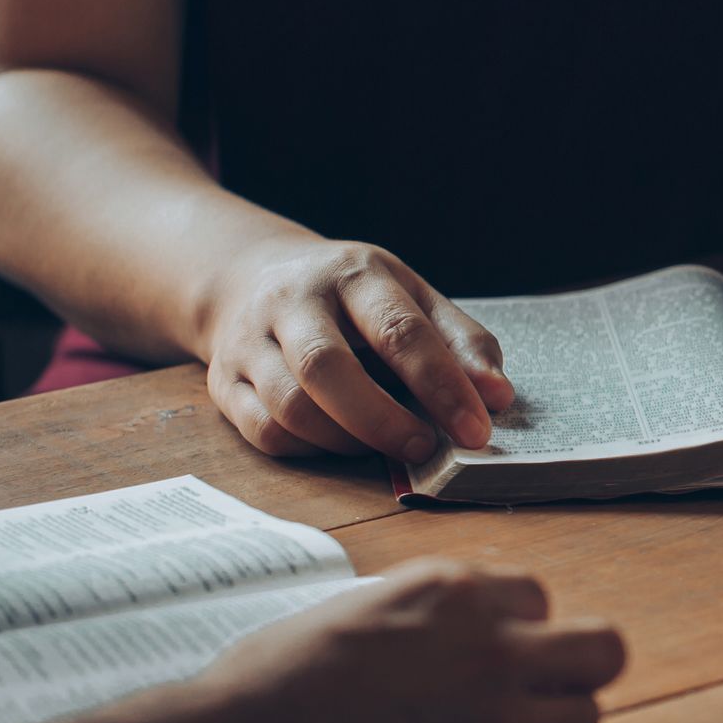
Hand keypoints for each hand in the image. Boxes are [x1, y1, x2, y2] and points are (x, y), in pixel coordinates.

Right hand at [199, 558, 625, 722]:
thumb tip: (463, 615)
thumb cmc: (277, 679)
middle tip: (545, 683)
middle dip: (579, 662)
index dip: (517, 623)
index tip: (491, 645)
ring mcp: (499, 719)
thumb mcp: (360, 602)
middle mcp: (492, 648)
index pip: (538, 596)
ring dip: (558, 722)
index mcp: (454, 591)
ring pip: (588, 714)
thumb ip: (429, 605)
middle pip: (602, 646)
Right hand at [201, 235, 514, 460]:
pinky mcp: (224, 381)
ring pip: (290, 405)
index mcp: (354, 274)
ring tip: (389, 447)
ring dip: (347, 440)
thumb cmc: (354, 298)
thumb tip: (498, 397)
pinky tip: (342, 444)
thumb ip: (461, 343)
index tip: (477, 429)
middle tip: (425, 448)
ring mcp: (250, 341)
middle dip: (383, 420)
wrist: (250, 276)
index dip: (442, 386)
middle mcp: (293, 301)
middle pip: (327, 368)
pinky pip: (264, 430)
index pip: (399, 331)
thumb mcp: (412, 297)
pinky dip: (310, 449)